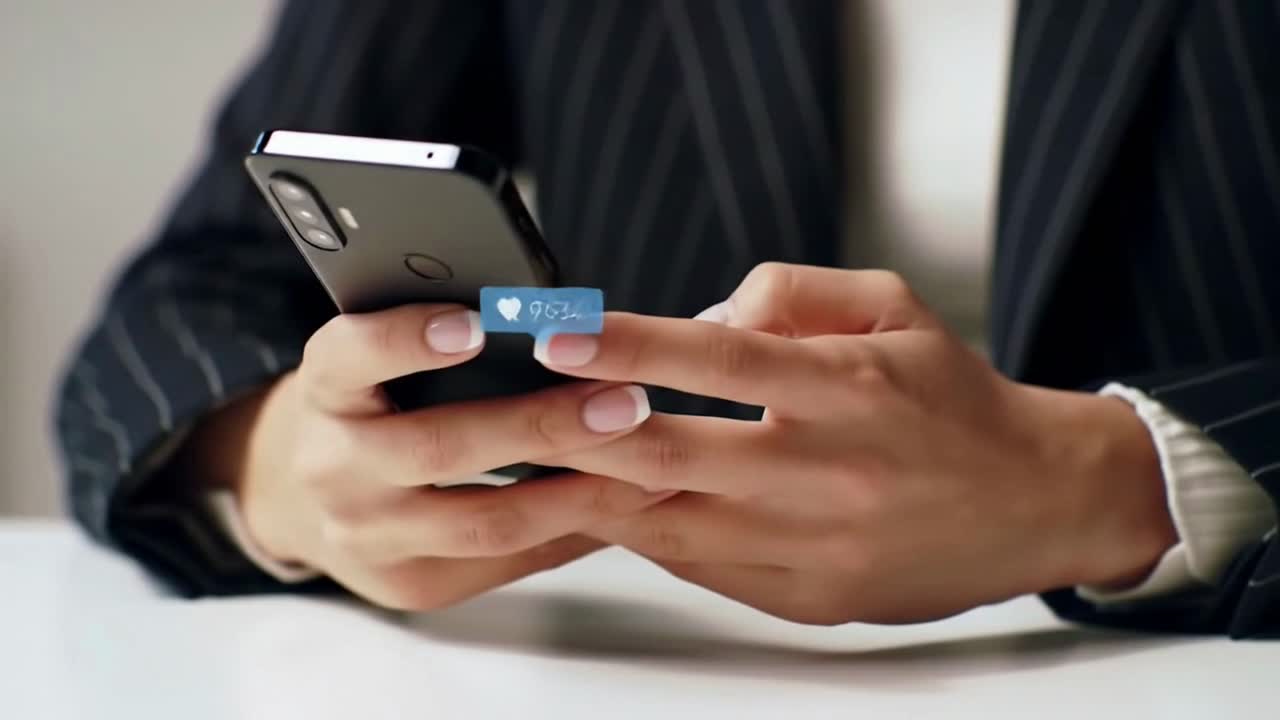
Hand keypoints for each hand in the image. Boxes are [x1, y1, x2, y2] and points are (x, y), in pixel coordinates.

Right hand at [183, 303, 664, 610]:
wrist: (308, 499)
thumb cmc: (375, 407)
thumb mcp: (381, 366)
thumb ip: (451, 341)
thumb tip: (567, 323)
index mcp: (325, 391)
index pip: (350, 357)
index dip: (407, 339)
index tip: (474, 324)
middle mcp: (333, 466)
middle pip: (438, 449)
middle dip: (540, 425)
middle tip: (622, 402)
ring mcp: (365, 536)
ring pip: (482, 522)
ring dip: (576, 494)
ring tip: (648, 468)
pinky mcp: (408, 583)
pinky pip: (502, 561)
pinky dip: (569, 532)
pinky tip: (623, 507)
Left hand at [534, 263, 1177, 623]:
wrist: (1037, 500)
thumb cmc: (954, 399)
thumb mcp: (892, 307)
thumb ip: (790, 291)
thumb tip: (698, 315)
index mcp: (848, 388)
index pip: (719, 358)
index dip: (628, 346)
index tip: (557, 334)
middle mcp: (829, 471)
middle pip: (673, 458)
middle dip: (576, 435)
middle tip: (507, 415)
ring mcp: (817, 545)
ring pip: (671, 526)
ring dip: (592, 498)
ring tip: (528, 471)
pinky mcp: (810, 597)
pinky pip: (702, 568)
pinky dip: (646, 538)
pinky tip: (607, 511)